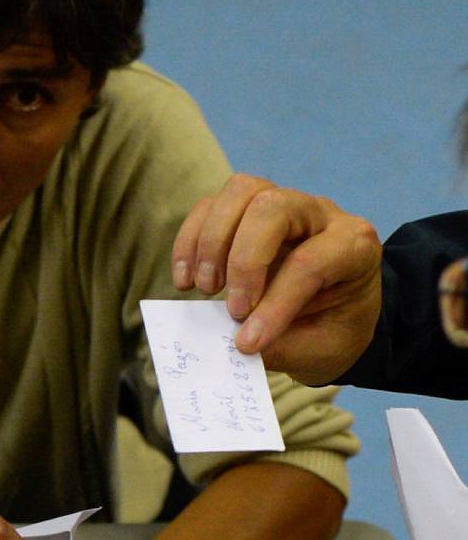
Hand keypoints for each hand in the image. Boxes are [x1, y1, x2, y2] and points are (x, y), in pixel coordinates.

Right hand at [171, 174, 380, 380]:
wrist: (336, 312)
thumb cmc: (334, 327)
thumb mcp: (322, 347)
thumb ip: (281, 344)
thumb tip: (232, 342)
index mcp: (353, 246)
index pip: (308, 263)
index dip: (273, 305)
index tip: (247, 343)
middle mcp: (320, 214)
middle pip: (272, 207)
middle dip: (242, 260)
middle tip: (231, 310)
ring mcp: (282, 205)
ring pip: (241, 192)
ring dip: (211, 242)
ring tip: (204, 288)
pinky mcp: (247, 211)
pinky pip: (210, 206)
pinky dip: (190, 241)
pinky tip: (186, 279)